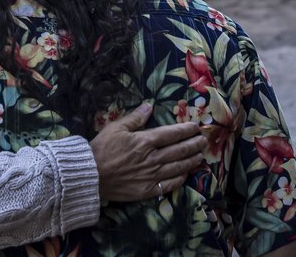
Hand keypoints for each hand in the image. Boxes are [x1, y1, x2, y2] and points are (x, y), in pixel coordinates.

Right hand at [89, 103, 206, 201]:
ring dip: (191, 161)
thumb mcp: (115, 127)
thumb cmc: (102, 148)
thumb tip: (149, 105)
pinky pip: (169, 184)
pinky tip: (185, 175)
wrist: (91, 174)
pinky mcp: (148, 189)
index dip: (185, 130)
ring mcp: (152, 175)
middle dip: (193, 144)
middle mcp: (153, 158)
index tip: (195, 127)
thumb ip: (135, 118)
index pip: (171, 134)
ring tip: (200, 156)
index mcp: (145, 141)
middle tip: (204, 141)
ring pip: (178, 167)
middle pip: (179, 150)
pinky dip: (180, 179)